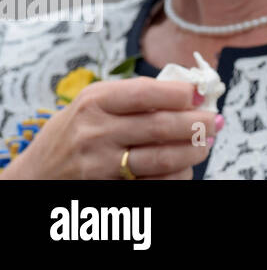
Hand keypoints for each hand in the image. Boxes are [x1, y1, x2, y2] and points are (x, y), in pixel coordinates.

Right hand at [0, 78, 217, 179]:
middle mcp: (96, 131)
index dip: (180, 93)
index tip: (202, 93)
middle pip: (159, 127)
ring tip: (206, 144)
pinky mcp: (106, 187)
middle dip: (196, 124)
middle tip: (216, 122)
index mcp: (96, 101)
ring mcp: (100, 163)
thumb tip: (192, 90)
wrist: (37, 173)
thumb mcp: (96, 102)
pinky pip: (153, 182)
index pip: (145, 93)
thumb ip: (138, 94)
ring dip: (193, 151)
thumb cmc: (77, 129)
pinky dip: (176, 175)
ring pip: (161, 158)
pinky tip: (186, 167)